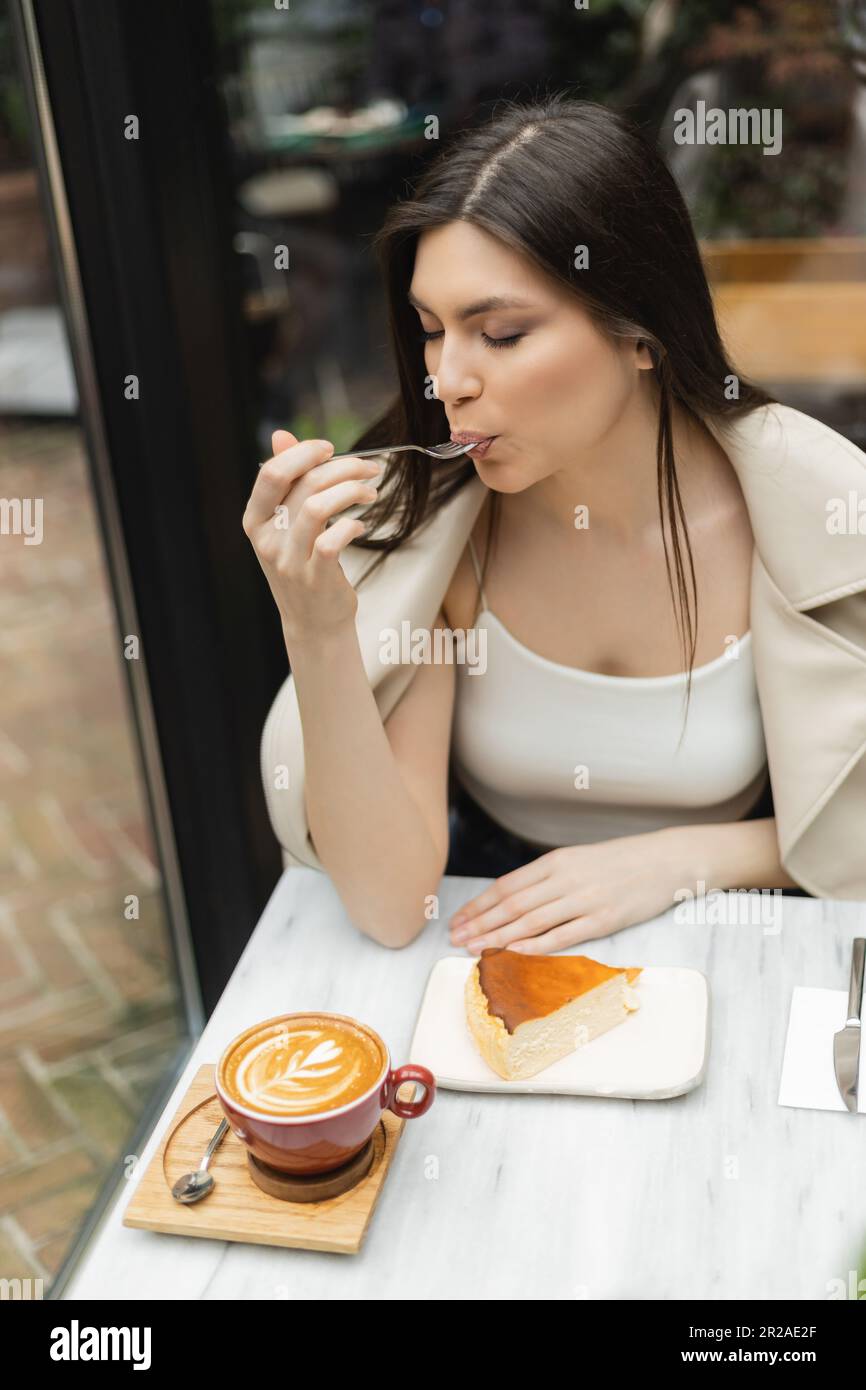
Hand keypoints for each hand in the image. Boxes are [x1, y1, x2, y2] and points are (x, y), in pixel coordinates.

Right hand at [242, 430, 381, 644]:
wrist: (313, 623)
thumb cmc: (303, 566)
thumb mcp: (287, 524)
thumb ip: (286, 481)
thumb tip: (280, 435)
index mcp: (255, 519)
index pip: (271, 473)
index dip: (304, 454)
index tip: (330, 449)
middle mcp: (267, 539)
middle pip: (304, 485)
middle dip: (343, 468)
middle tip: (369, 469)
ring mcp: (289, 561)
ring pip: (318, 507)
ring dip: (352, 491)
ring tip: (371, 493)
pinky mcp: (315, 578)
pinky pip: (333, 540)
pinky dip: (352, 525)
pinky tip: (360, 525)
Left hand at [448, 830, 684, 952]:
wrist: (665, 860)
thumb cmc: (620, 861)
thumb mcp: (578, 860)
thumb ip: (547, 878)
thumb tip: (513, 900)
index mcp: (555, 861)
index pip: (506, 885)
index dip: (478, 905)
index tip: (458, 920)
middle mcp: (565, 879)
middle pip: (512, 905)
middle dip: (480, 924)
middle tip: (455, 939)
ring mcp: (585, 900)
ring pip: (531, 921)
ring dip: (499, 938)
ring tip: (475, 950)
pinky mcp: (605, 920)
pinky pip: (564, 935)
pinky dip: (536, 946)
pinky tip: (515, 954)